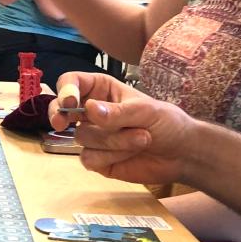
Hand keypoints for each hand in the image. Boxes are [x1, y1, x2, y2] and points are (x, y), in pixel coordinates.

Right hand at [48, 72, 195, 184]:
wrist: (182, 154)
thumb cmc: (167, 123)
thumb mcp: (146, 110)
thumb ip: (117, 112)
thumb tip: (89, 109)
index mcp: (101, 90)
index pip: (72, 82)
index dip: (66, 90)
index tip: (70, 102)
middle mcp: (92, 112)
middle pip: (60, 110)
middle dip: (58, 114)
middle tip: (60, 123)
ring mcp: (93, 137)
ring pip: (82, 137)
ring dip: (113, 141)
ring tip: (141, 139)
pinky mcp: (96, 159)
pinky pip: (88, 158)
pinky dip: (110, 157)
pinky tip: (130, 155)